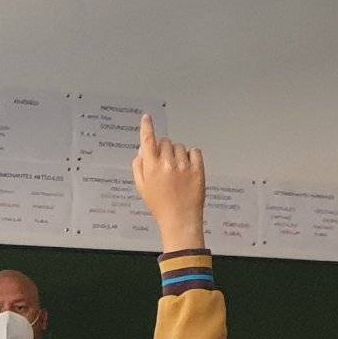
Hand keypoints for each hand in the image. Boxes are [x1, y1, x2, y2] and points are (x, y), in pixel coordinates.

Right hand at [131, 114, 206, 252]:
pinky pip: (195, 151)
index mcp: (151, 167)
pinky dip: (192, 156)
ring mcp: (184, 166)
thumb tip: (141, 152)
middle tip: (166, 164)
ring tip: (178, 171)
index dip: (146, 127)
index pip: (147, 140)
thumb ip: (139, 168)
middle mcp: (167, 164)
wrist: (180, 220)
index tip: (147, 118)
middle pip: (165, 142)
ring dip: (178, 154)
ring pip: (180, 147)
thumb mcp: (142, 188)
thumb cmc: (160, 206)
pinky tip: (188, 168)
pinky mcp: (198, 169)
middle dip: (164, 149)